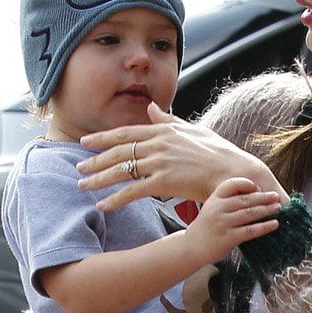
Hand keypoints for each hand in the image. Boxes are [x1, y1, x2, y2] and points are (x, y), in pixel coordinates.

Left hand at [77, 102, 288, 210]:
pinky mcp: (164, 182)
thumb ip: (169, 120)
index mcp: (164, 131)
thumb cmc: (218, 153)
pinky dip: (114, 199)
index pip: (127, 132)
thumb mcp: (194, 130)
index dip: (103, 137)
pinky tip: (102, 205)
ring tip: (82, 185)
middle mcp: (159, 144)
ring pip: (121, 170)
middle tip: (78, 166)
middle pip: (119, 151)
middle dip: (95, 159)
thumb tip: (152, 107)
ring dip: (98, 179)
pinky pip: (132, 191)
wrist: (233, 172)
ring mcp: (160, 162)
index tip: (86, 141)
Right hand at [187, 177, 281, 262]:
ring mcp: (222, 223)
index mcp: (215, 198)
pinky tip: (274, 224)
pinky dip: (264, 227)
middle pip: (245, 199)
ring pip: (250, 213)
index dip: (247, 184)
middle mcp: (218, 209)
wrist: (191, 247)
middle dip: (264, 197)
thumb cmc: (208, 226)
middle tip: (276, 197)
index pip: (232, 184)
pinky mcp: (228, 238)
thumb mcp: (213, 207)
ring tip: (278, 208)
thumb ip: (230, 200)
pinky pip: (250, 231)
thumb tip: (258, 193)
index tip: (259, 187)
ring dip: (267, 210)